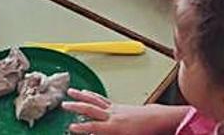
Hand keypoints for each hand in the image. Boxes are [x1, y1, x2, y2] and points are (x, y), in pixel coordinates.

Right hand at [64, 89, 187, 134]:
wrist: (159, 120)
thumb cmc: (146, 132)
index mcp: (115, 127)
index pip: (94, 127)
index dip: (81, 128)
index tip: (70, 127)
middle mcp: (113, 116)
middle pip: (91, 109)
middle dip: (76, 106)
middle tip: (64, 105)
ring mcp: (115, 108)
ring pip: (95, 100)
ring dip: (82, 96)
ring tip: (70, 92)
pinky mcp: (119, 105)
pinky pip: (102, 99)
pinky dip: (92, 95)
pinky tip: (86, 93)